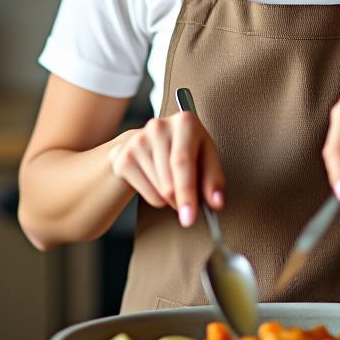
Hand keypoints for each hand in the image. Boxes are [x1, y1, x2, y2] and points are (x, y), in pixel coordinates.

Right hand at [108, 112, 224, 226]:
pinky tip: (159, 182)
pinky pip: (147, 194)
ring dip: (171, 199)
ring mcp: (138, 141)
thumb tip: (216, 202)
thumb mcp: (206, 157)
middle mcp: (158, 127)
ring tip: (175, 184)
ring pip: (159, 190)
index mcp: (185, 122)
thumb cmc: (187, 149)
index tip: (190, 218)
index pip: (183, 162)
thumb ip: (214, 179)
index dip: (187, 191)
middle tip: (189, 214)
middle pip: (169, 180)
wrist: (151, 141)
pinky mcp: (124, 157)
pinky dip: (157, 198)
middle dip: (181, 202)